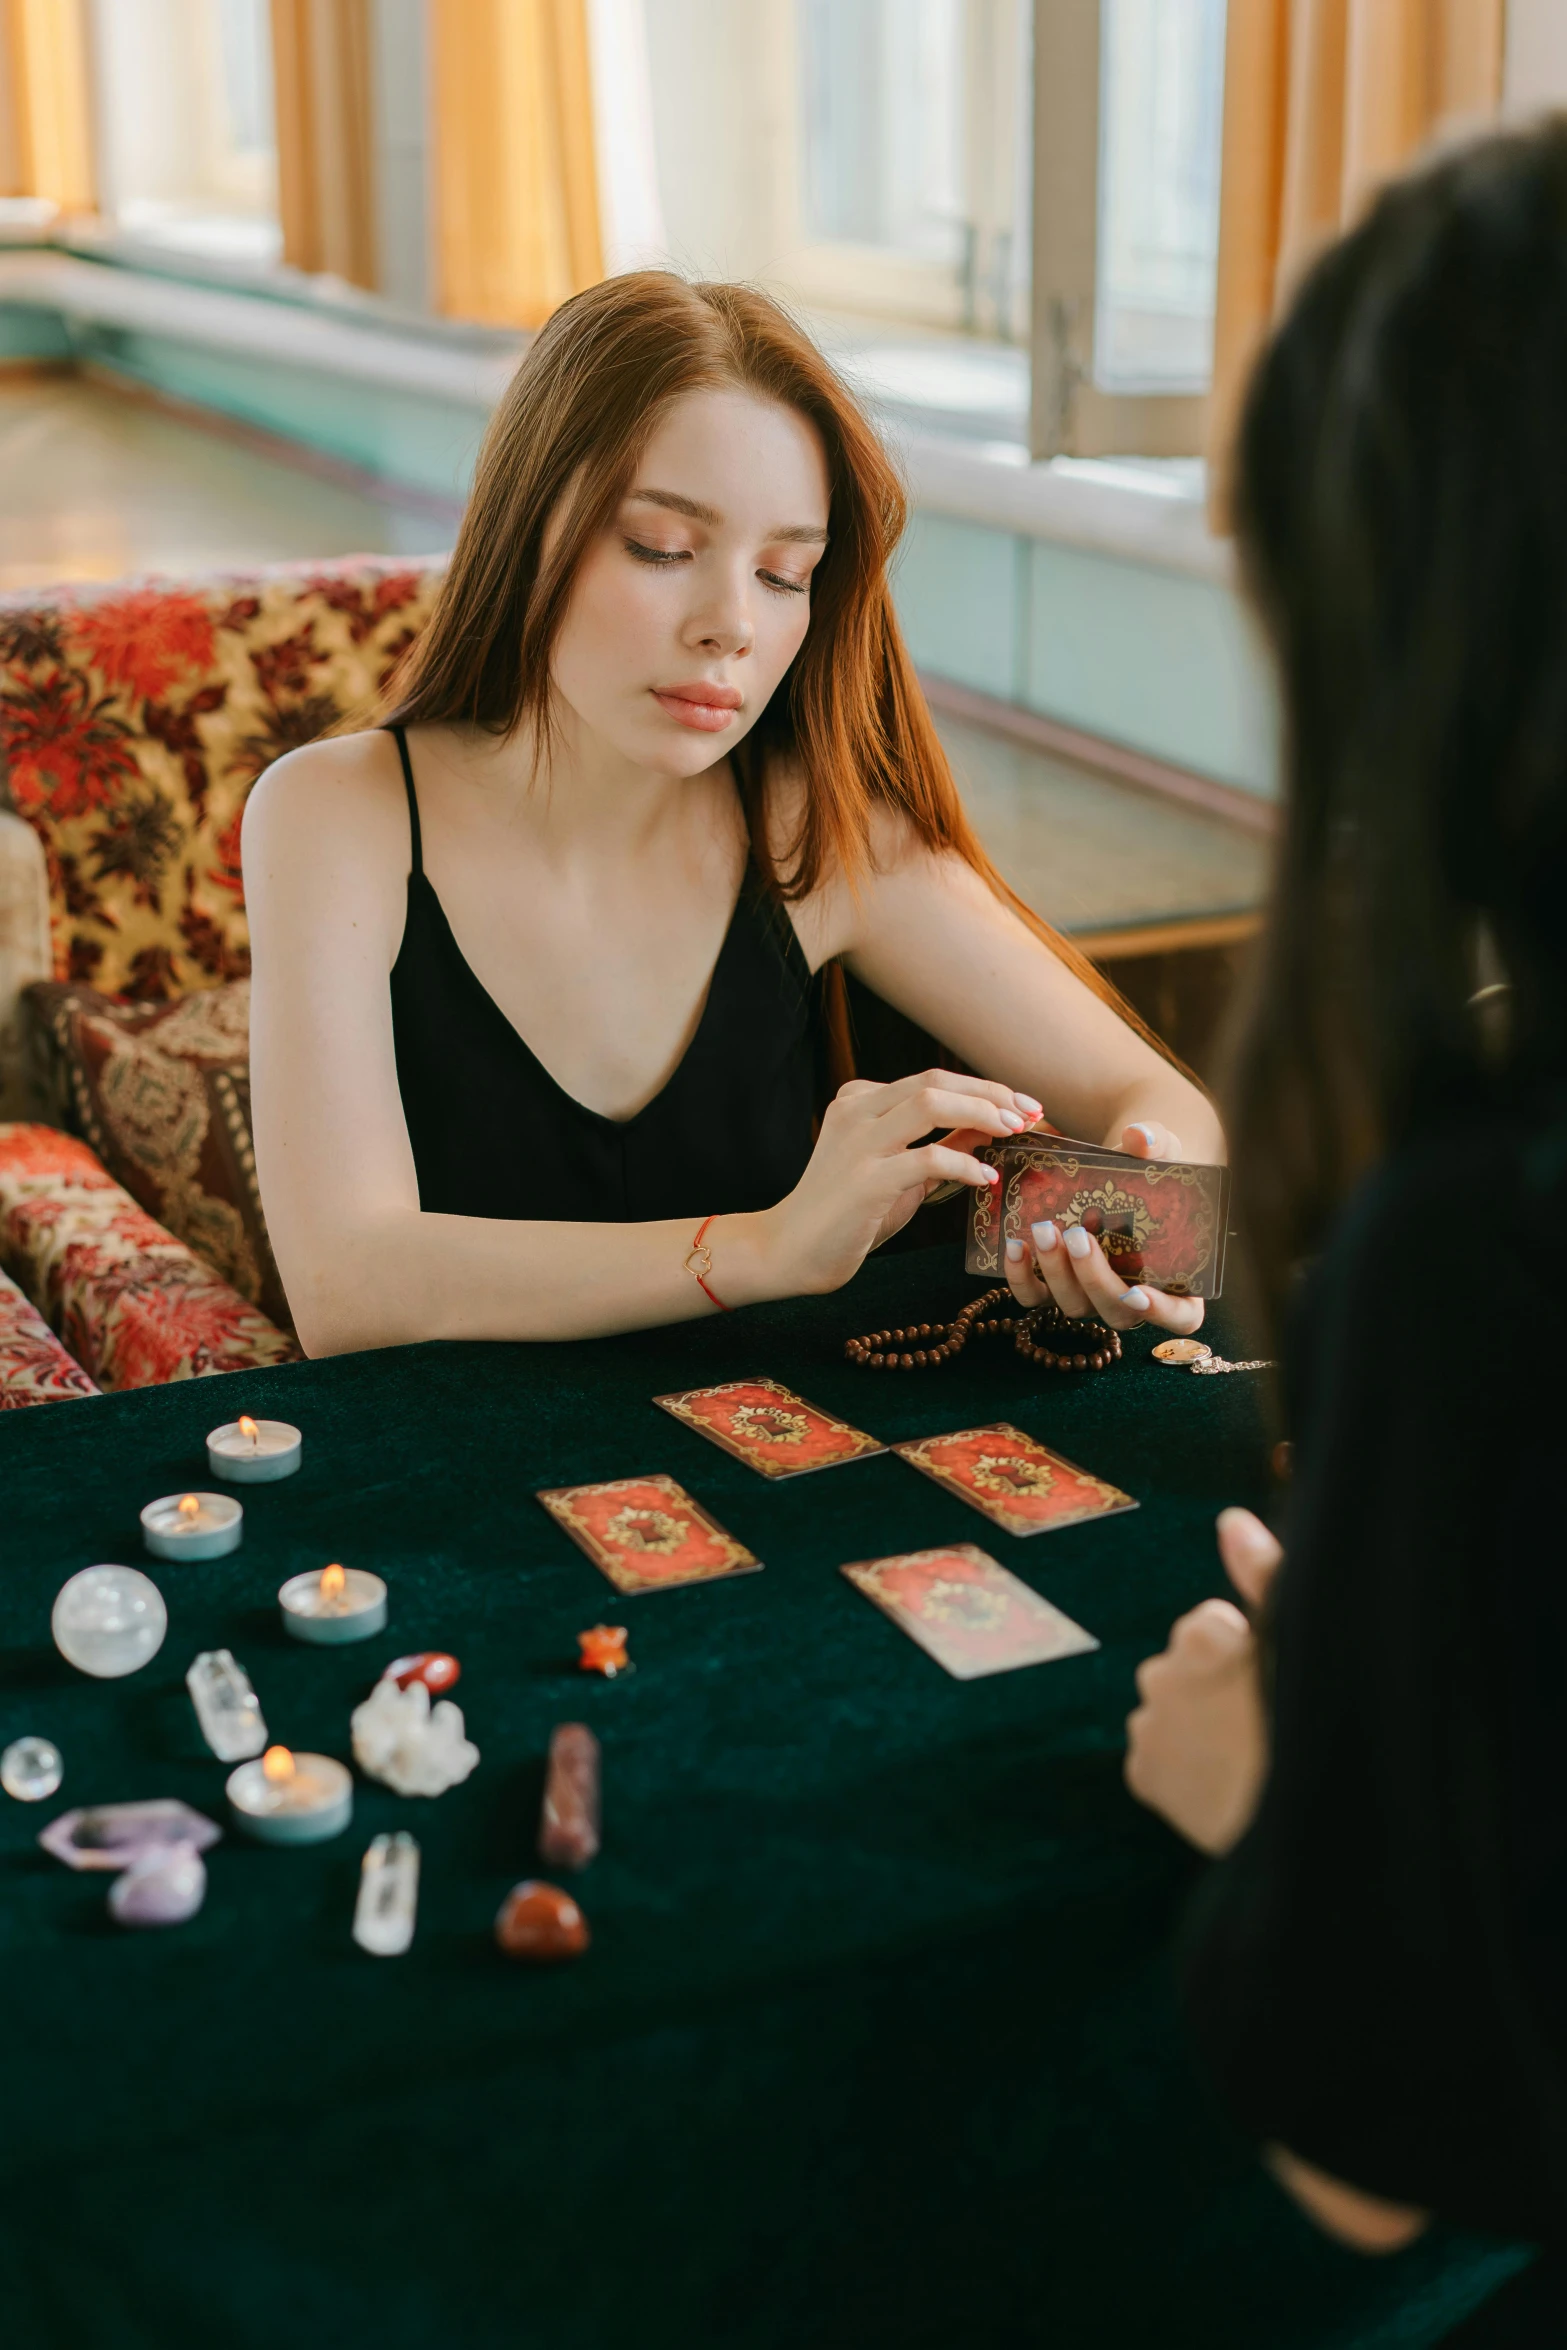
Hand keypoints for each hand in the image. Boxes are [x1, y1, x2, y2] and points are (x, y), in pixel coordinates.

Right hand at [764, 1069, 1040, 1295]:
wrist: (787, 1251)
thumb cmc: (844, 1215)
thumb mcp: (897, 1173)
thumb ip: (937, 1147)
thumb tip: (988, 1130)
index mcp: (858, 1102)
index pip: (931, 1080)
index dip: (983, 1088)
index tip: (1021, 1105)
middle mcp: (855, 1112)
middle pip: (935, 1082)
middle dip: (991, 1093)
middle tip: (1029, 1113)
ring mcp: (858, 1144)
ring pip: (930, 1104)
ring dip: (981, 1113)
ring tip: (1013, 1132)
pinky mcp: (865, 1181)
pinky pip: (926, 1159)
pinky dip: (964, 1165)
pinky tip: (985, 1179)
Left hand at [1001, 1121, 1207, 1335]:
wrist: (1113, 1168)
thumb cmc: (1149, 1170)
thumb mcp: (1160, 1153)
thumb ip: (1157, 1145)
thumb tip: (1141, 1138)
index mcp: (1176, 1278)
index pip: (1180, 1315)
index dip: (1162, 1311)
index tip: (1139, 1291)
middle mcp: (1133, 1297)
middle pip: (1115, 1312)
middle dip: (1093, 1278)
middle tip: (1077, 1236)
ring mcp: (1091, 1296)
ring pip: (1073, 1306)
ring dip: (1055, 1273)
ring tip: (1043, 1230)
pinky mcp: (1053, 1287)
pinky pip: (1035, 1297)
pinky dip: (1020, 1277)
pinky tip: (1014, 1245)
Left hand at [1123, 1507, 1281, 1853]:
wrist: (1306, 1825)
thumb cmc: (1309, 1723)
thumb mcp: (1298, 1641)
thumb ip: (1263, 1574)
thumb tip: (1231, 1520)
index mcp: (1201, 1636)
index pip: (1207, 1625)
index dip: (1240, 1653)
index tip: (1263, 1681)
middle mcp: (1161, 1675)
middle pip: (1182, 1665)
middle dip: (1211, 1684)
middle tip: (1255, 1723)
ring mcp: (1149, 1727)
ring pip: (1167, 1709)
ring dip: (1195, 1724)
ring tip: (1241, 1756)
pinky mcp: (1142, 1774)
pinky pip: (1156, 1756)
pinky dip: (1179, 1767)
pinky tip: (1217, 1782)